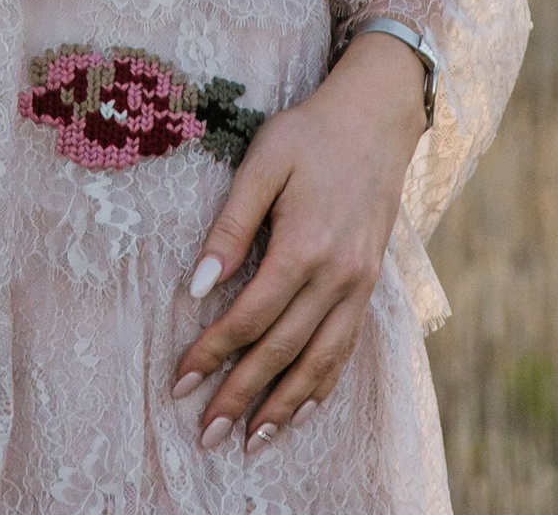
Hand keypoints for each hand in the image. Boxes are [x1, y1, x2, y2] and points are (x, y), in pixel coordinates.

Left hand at [170, 29, 429, 454]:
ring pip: (320, 360)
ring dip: (284, 405)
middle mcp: (337, 274)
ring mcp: (359, 283)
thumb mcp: (263, 161)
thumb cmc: (310, 133)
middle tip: (206, 435)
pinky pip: (347, 346)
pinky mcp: (369, 283)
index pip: (250, 315)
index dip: (213, 352)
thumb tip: (198, 285)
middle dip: (241, 395)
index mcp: (304, 243)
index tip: (180, 381)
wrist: (377, 117)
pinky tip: (302, 408)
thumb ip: (230, 224)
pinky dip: (324, 383)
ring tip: (251, 441)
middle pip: (282, 349)